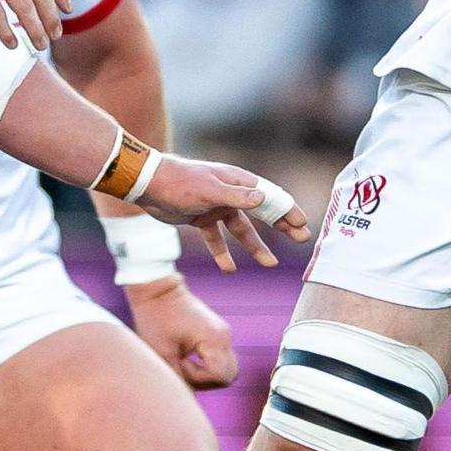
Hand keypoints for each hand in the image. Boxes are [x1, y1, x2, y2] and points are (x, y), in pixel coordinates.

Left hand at [124, 274, 239, 389]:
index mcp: (215, 339)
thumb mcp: (162, 354)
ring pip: (226, 367)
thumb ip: (177, 378)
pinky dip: (206, 363)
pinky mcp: (216, 332)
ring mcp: (223, 333)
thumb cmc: (155, 318)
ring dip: (207, 373)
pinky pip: (219, 357)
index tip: (180, 364)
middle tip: (183, 368)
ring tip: (184, 362)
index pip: (220, 376)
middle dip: (207, 380)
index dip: (199, 379)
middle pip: (229, 375)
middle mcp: (224, 336)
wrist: (156, 290)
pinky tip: (187, 356)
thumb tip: (184, 399)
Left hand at [134, 156, 312, 270]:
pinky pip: (216, 239)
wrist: (147, 183)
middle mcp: (230, 193)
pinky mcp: (201, 218)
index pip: (270, 197)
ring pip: (241, 230)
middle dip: (281, 227)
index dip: (287, 210)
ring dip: (255, 246)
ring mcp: (216, 206)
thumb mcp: (210, 191)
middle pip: (261, 213)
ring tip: (269, 264)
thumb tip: (265, 199)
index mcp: (237, 182)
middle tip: (301, 239)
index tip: (302, 225)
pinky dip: (223, 253)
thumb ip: (238, 197)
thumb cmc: (180, 182)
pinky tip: (229, 268)